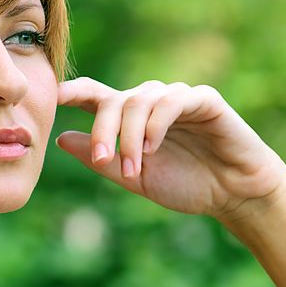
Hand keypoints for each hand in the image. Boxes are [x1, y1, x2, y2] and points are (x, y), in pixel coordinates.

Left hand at [55, 78, 285, 222]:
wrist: (234, 194)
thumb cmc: (185, 184)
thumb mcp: (132, 176)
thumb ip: (98, 158)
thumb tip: (60, 138)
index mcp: (128, 117)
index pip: (94, 96)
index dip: (71, 92)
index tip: (51, 97)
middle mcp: (149, 101)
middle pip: (113, 100)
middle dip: (104, 131)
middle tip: (103, 161)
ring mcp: (175, 97)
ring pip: (139, 101)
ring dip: (131, 136)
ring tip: (132, 168)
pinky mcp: (203, 100)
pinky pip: (172, 101)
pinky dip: (156, 124)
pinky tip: (152, 147)